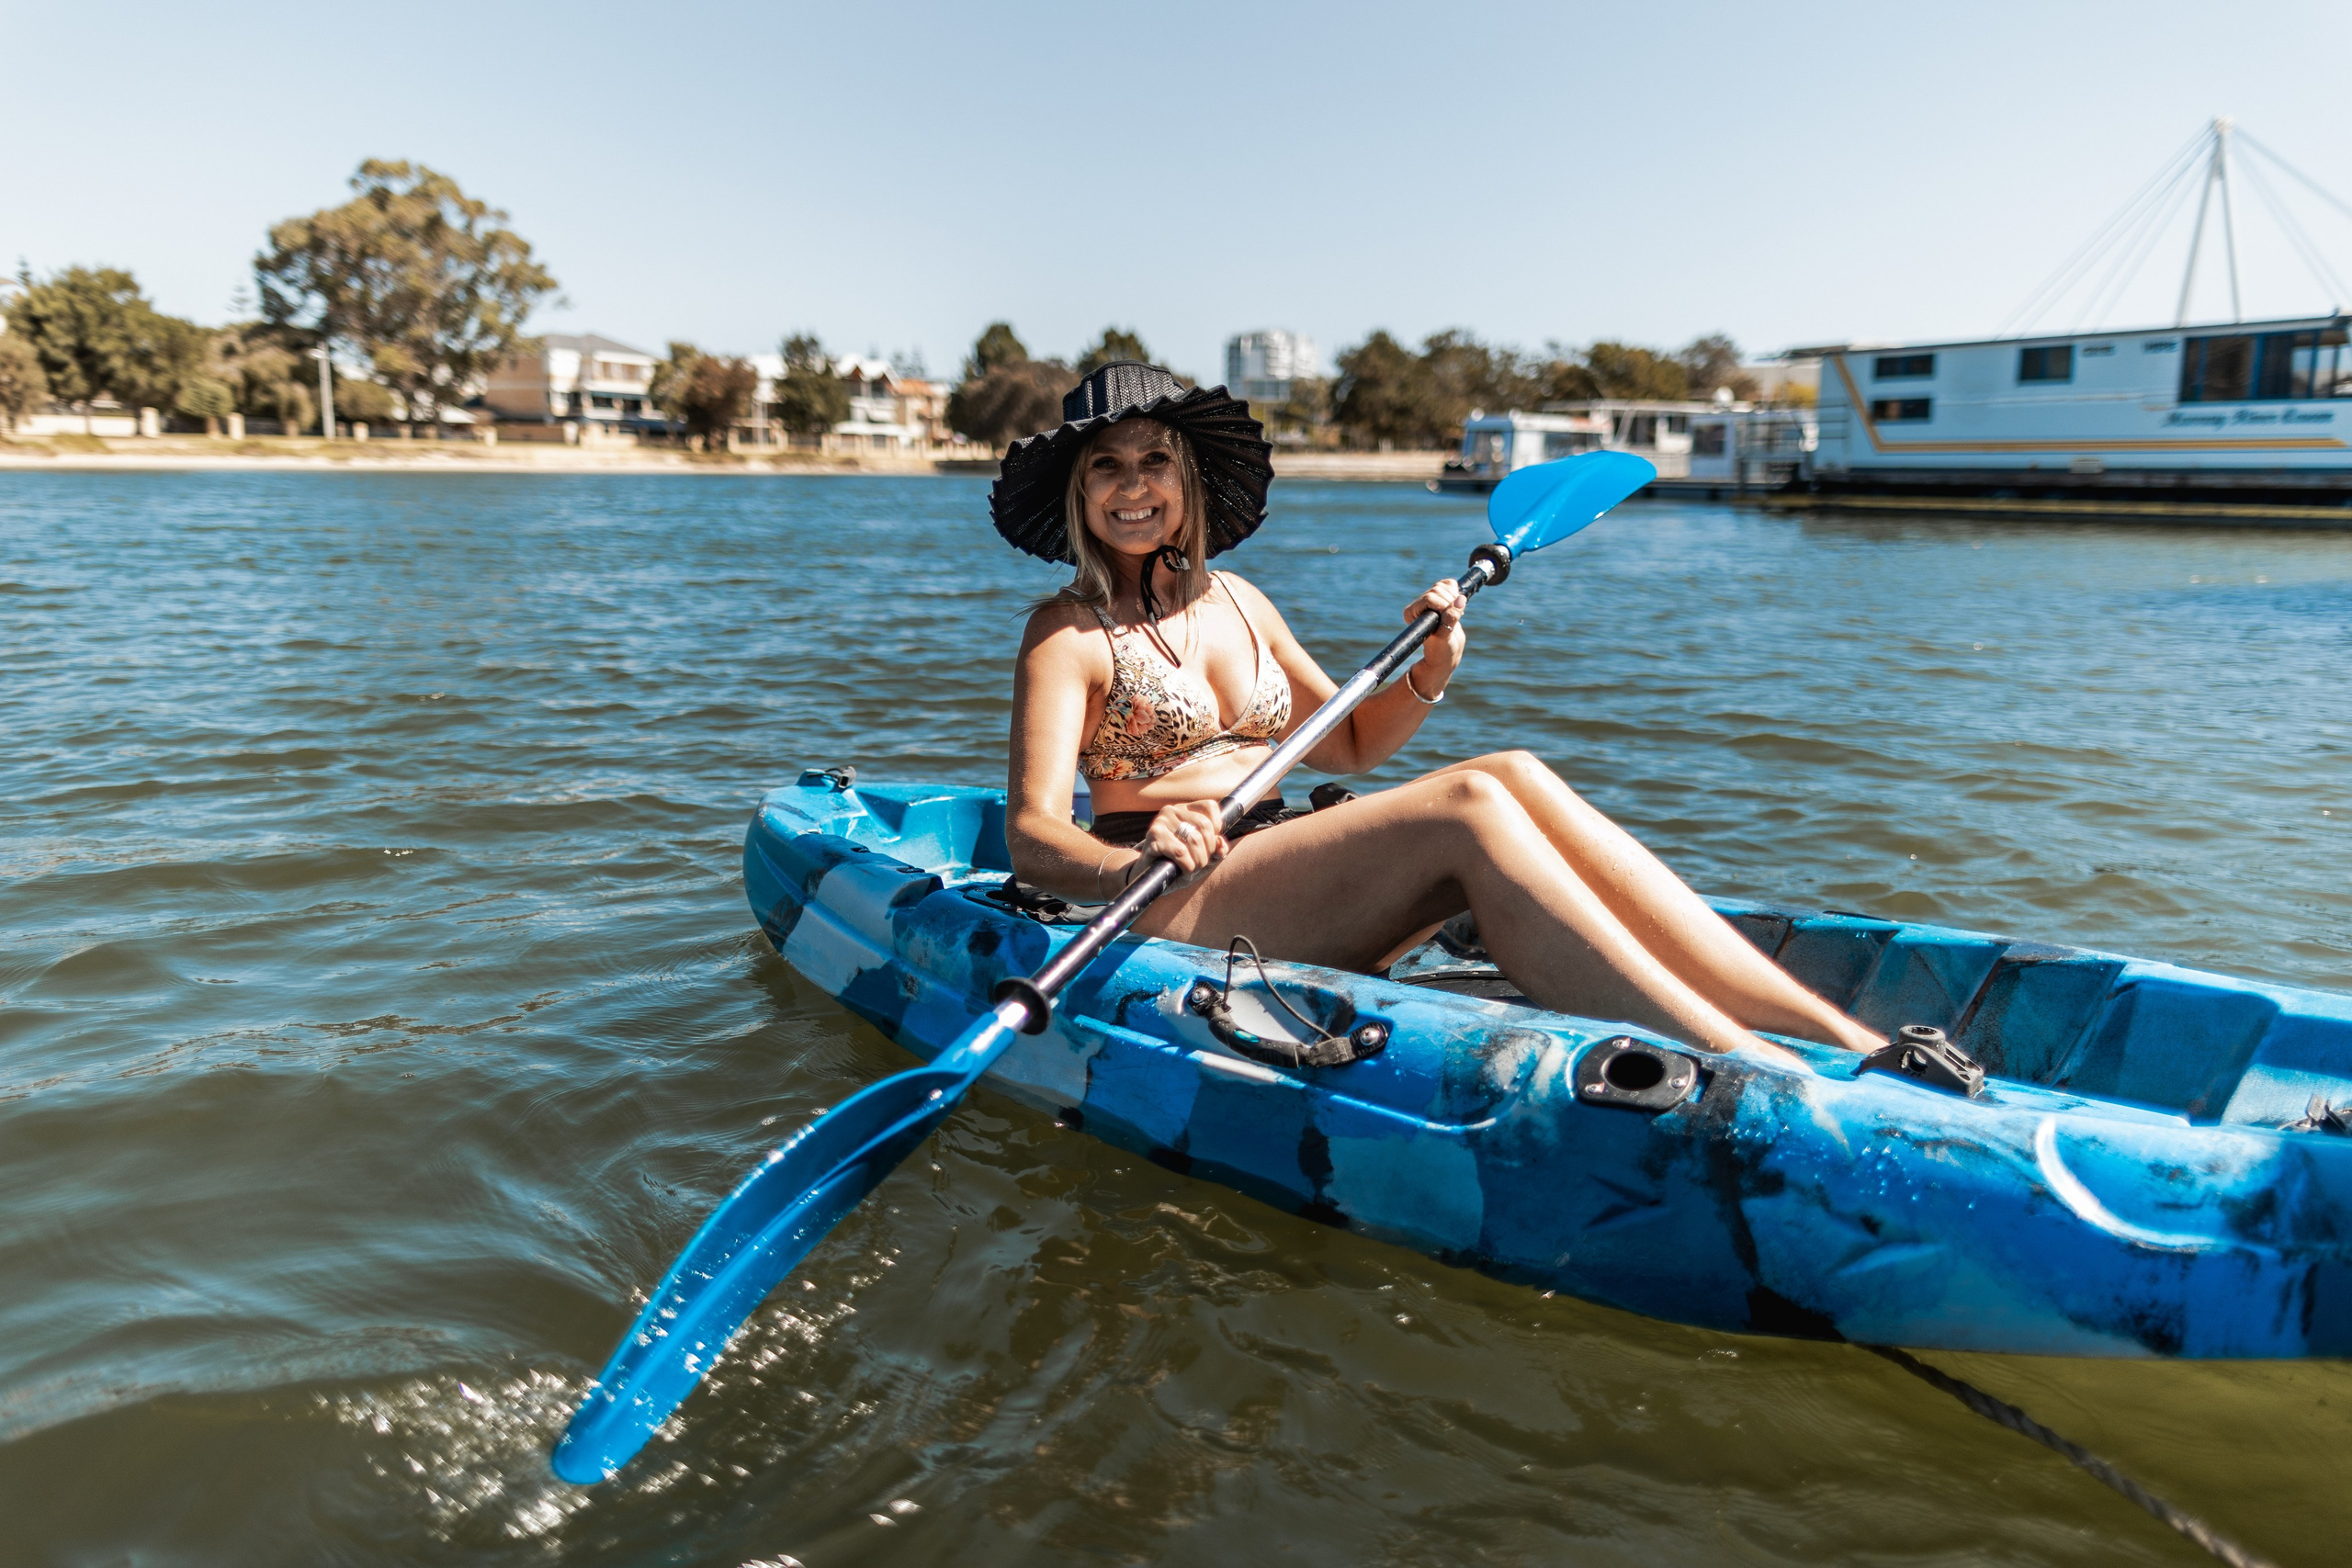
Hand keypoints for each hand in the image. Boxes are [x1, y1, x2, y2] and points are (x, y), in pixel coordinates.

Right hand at [1140, 799, 1227, 885]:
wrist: (1150, 878)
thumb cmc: (1178, 864)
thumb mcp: (1203, 857)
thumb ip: (1217, 850)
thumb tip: (1220, 843)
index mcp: (1185, 810)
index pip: (1210, 807)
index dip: (1216, 828)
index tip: (1209, 845)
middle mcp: (1172, 811)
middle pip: (1204, 825)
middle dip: (1208, 850)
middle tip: (1200, 864)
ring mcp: (1161, 822)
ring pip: (1194, 839)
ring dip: (1198, 861)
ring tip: (1191, 869)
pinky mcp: (1154, 836)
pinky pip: (1181, 852)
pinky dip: (1187, 866)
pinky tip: (1182, 871)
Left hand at [1405, 578, 1466, 694]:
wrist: (1447, 652)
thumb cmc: (1442, 649)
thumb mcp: (1445, 636)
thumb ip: (1451, 618)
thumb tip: (1461, 599)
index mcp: (1411, 613)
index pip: (1429, 597)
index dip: (1443, 605)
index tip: (1448, 620)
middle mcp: (1417, 605)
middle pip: (1437, 590)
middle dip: (1449, 602)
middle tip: (1453, 620)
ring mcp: (1428, 599)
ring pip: (1444, 586)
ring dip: (1454, 599)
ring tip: (1455, 616)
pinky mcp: (1439, 597)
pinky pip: (1449, 584)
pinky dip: (1456, 592)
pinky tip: (1456, 606)